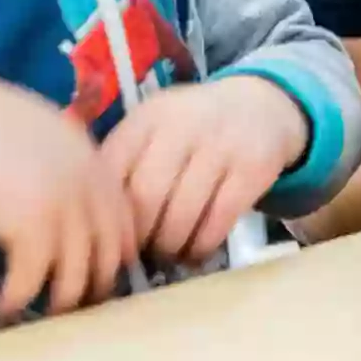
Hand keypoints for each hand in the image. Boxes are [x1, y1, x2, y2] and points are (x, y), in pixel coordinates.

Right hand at [0, 70, 134, 319]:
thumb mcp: (19, 122)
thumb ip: (46, 152)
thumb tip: (44, 184)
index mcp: (82, 148)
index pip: (119, 210)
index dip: (112, 245)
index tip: (98, 268)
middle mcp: (85, 175)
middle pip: (109, 247)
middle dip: (95, 282)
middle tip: (75, 306)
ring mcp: (63, 203)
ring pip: (77, 273)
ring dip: (60, 301)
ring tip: (42, 317)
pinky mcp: (32, 229)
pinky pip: (33, 282)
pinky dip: (18, 301)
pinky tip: (2, 310)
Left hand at [101, 77, 307, 265]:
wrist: (262, 106)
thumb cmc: (194, 129)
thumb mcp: (157, 128)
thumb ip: (126, 162)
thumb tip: (99, 224)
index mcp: (147, 117)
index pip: (111, 171)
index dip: (107, 213)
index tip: (110, 236)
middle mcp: (181, 126)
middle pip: (144, 197)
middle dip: (139, 235)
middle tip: (141, 252)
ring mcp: (219, 145)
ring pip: (181, 215)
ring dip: (170, 246)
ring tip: (168, 253)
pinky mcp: (252, 168)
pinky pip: (218, 221)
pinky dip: (202, 245)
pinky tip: (197, 250)